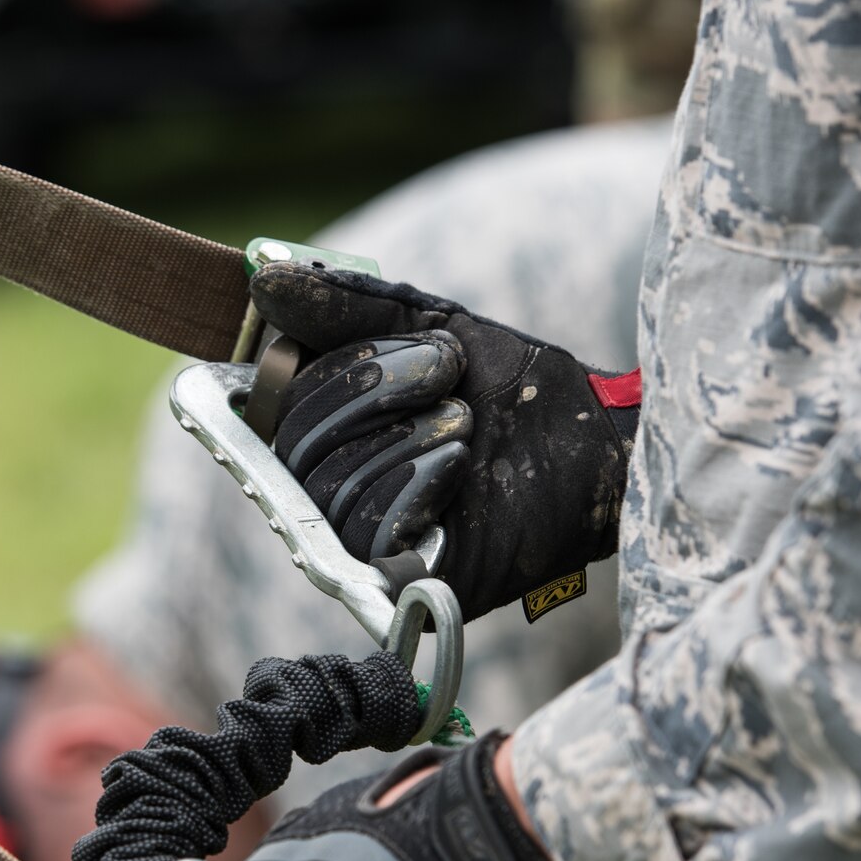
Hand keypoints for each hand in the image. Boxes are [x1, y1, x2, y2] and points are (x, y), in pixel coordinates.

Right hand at [251, 259, 640, 620]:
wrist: (594, 441)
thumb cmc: (513, 384)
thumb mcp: (427, 328)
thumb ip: (349, 308)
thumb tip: (266, 281)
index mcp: (330, 430)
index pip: (278, 406)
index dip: (336, 368)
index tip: (421, 344)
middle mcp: (334, 488)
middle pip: (297, 446)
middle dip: (374, 392)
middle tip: (448, 371)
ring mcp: (366, 541)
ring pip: (331, 487)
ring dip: (406, 437)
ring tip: (465, 422)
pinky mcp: (404, 580)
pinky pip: (366, 535)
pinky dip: (410, 486)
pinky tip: (457, 464)